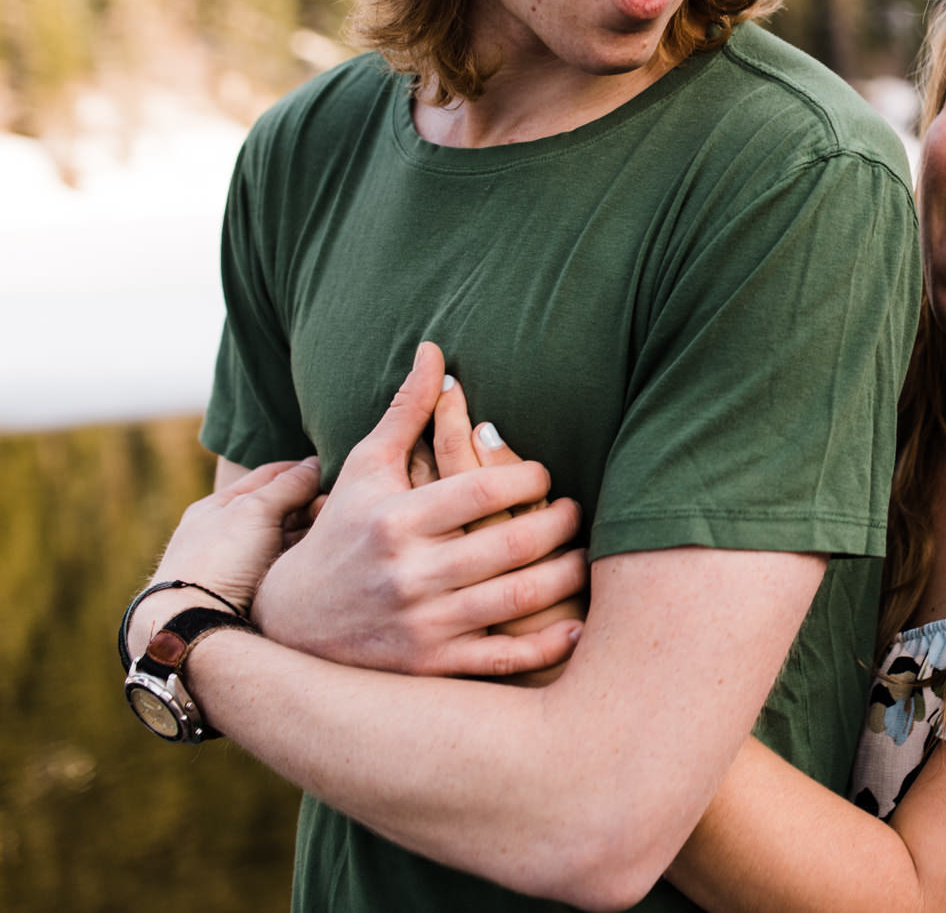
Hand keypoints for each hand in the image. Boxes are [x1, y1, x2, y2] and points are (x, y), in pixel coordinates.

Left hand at [127, 456, 322, 660]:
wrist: (194, 626)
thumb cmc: (218, 560)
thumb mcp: (254, 510)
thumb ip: (287, 486)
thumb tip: (315, 464)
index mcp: (218, 507)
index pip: (269, 475)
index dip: (302, 469)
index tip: (334, 470)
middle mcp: (229, 533)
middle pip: (281, 507)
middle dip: (312, 503)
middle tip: (338, 507)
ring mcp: (241, 564)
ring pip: (287, 537)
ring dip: (312, 531)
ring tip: (336, 531)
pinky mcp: (254, 592)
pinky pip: (287, 564)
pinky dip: (304, 557)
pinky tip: (324, 557)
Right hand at [253, 342, 587, 677]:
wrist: (289, 623)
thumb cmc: (340, 531)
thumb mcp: (365, 469)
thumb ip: (407, 412)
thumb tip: (436, 351)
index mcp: (397, 519)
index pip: (484, 489)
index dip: (530, 477)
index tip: (545, 475)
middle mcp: (410, 573)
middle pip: (512, 544)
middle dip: (559, 524)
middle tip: (578, 513)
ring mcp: (423, 624)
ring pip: (518, 599)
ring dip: (566, 575)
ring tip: (583, 557)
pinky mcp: (431, 667)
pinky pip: (504, 660)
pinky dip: (548, 644)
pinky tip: (579, 624)